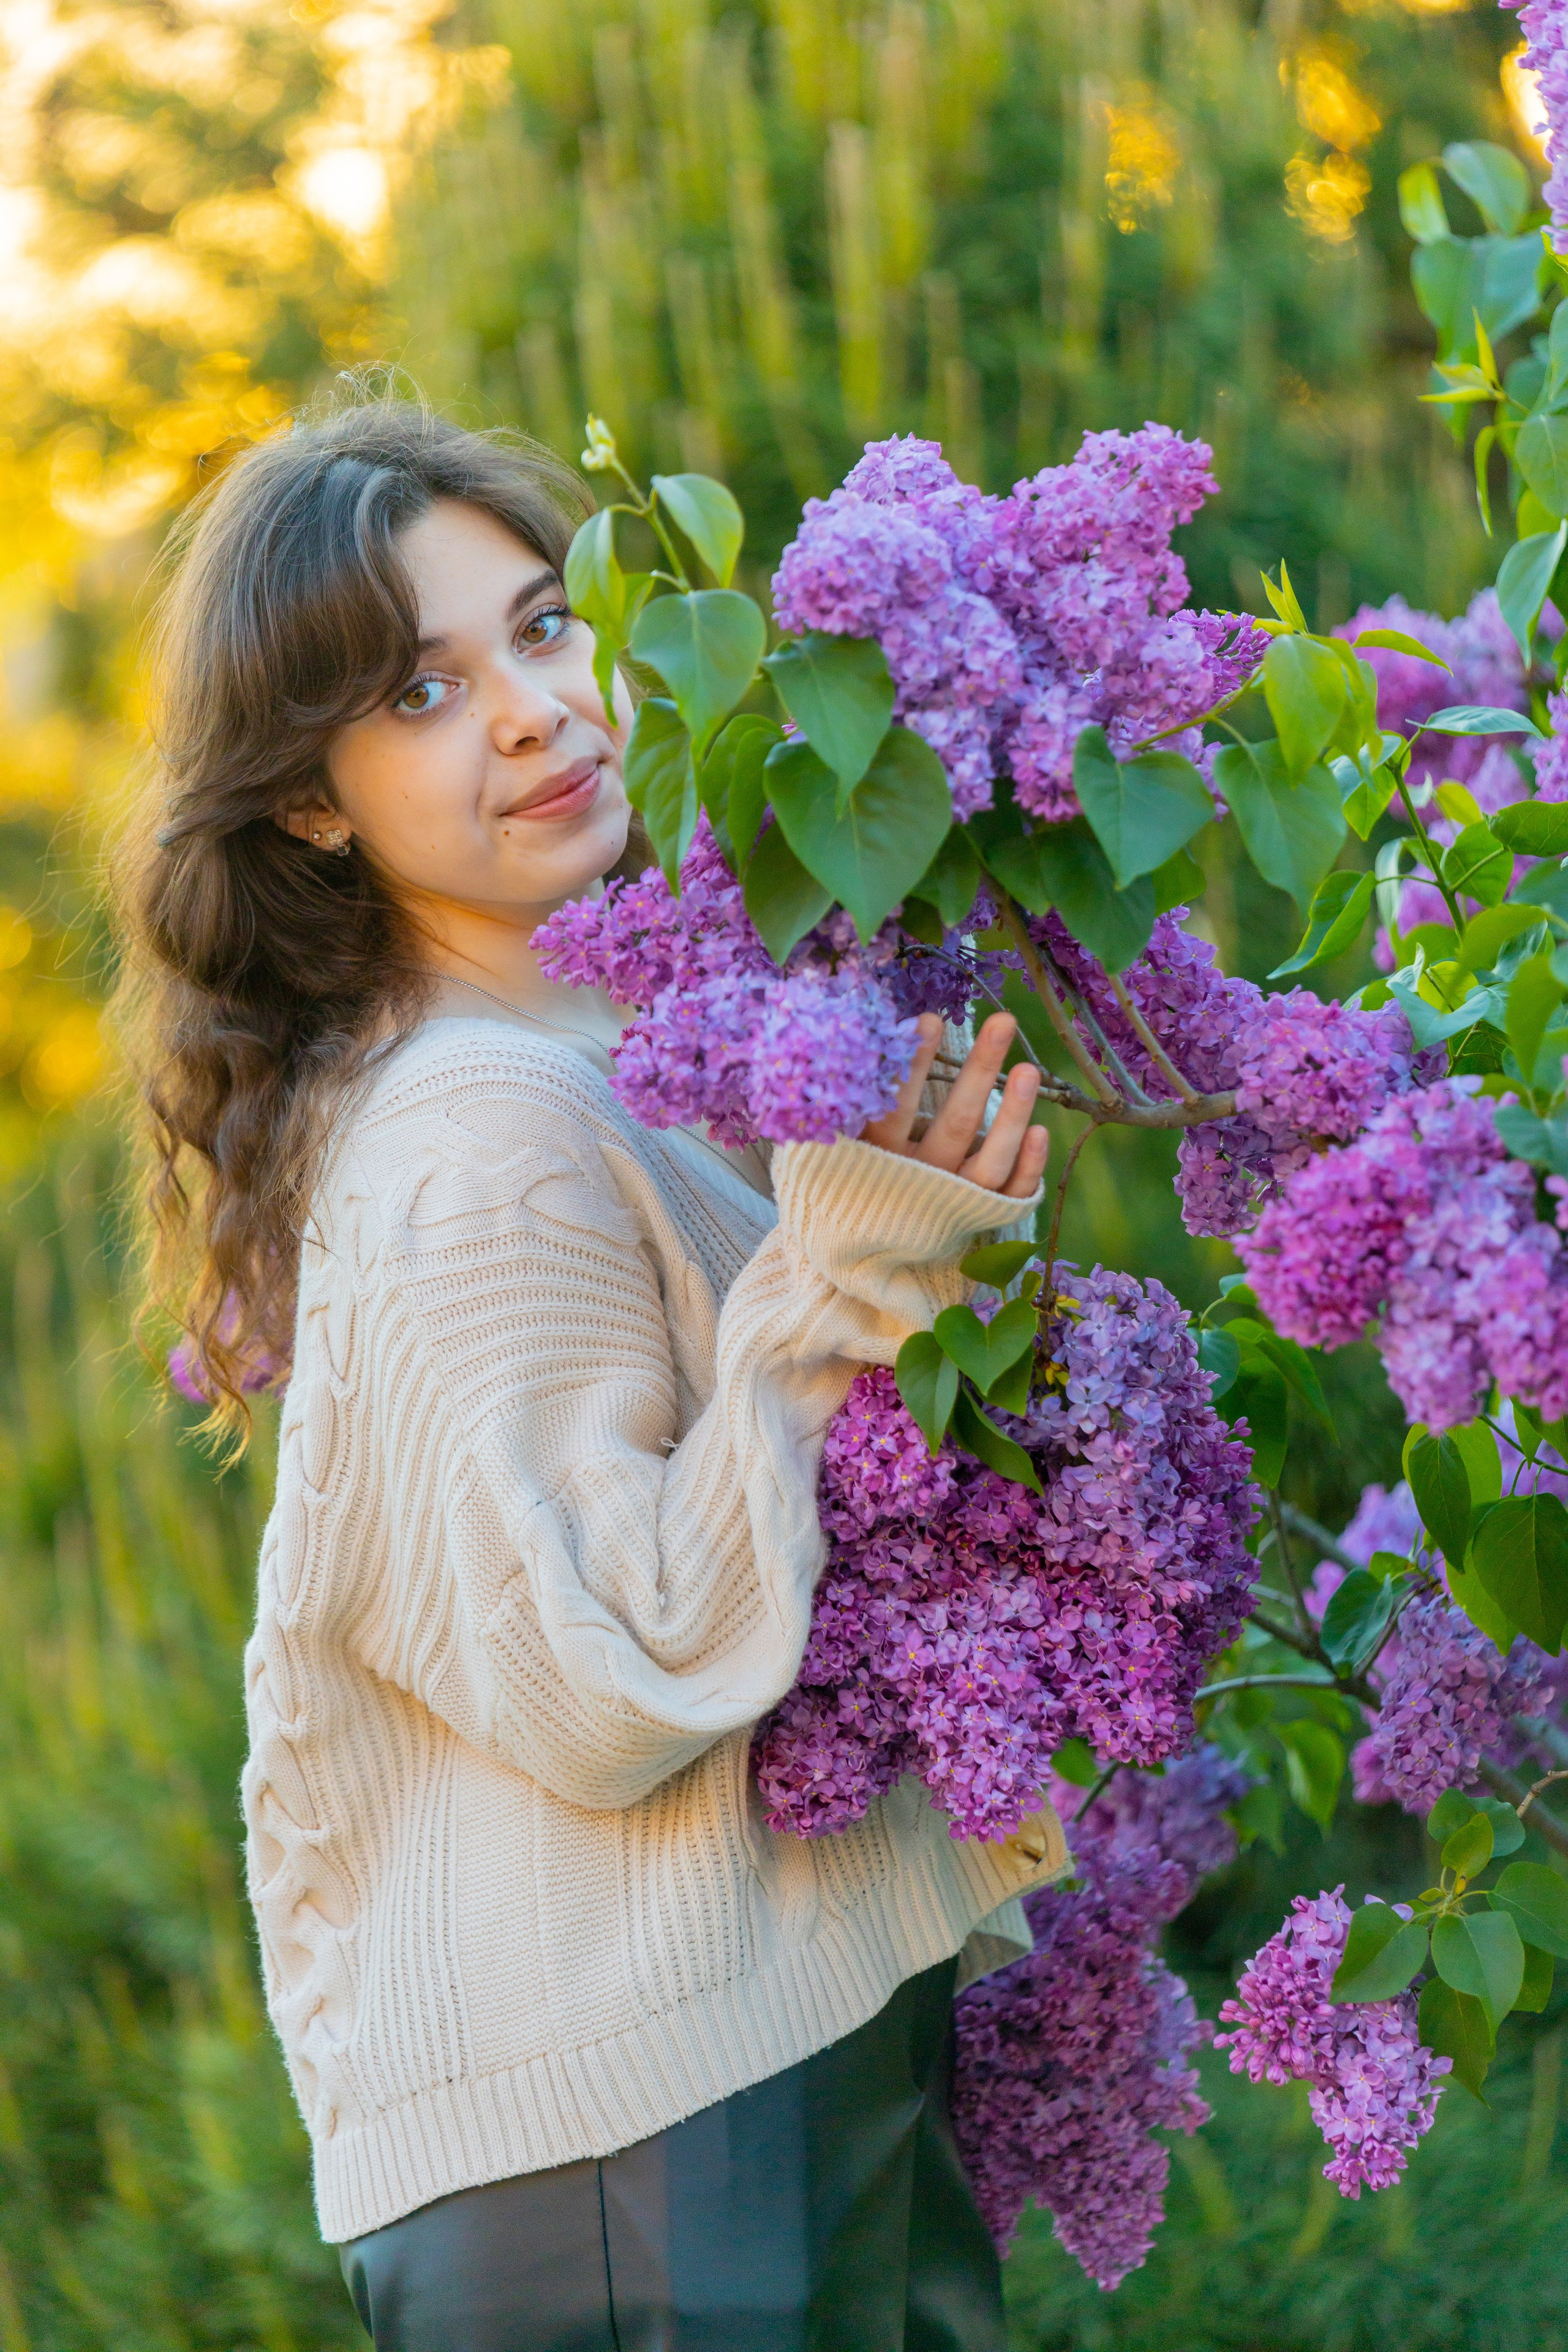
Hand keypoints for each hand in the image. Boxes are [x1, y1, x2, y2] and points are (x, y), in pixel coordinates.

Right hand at [860, 1012, 1048, 1198]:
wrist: (876, 1243)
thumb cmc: (865, 1170)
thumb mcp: (849, 1142)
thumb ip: (859, 1100)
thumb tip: (869, 1037)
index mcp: (880, 1159)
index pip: (895, 1110)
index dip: (912, 1067)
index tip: (929, 1020)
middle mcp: (922, 1181)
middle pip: (955, 1125)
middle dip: (980, 1070)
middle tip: (1003, 1022)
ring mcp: (956, 1201)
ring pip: (990, 1163)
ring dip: (1013, 1116)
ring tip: (1029, 1069)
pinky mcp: (984, 1214)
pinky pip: (1011, 1193)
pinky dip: (1029, 1166)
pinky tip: (1041, 1131)